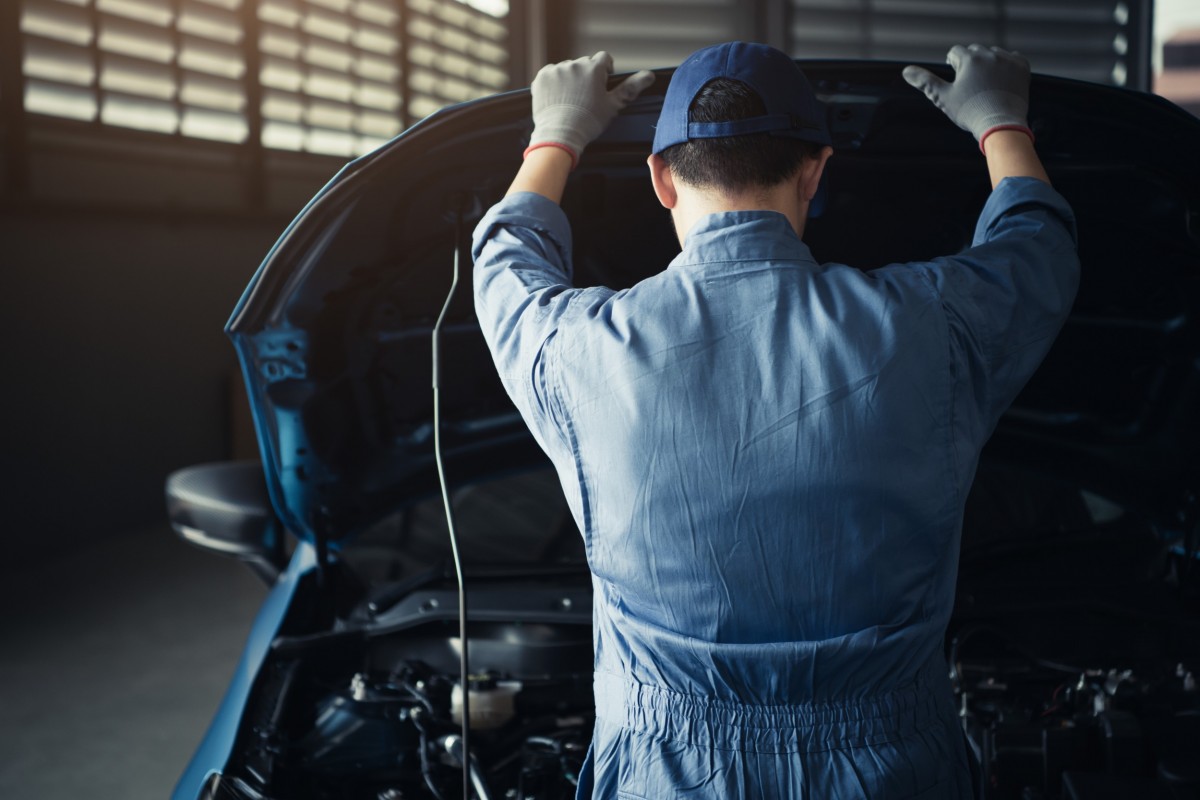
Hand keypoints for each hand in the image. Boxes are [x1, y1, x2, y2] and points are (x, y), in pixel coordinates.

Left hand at [527, 52, 654, 167]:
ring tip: (570, 100)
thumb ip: (631, 88)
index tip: (601, 84)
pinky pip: (551, 75)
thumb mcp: (613, 106)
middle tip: (584, 98)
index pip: (604, 58)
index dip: (605, 71)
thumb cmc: (589, 122)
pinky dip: (554, 84)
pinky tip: (557, 99)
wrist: (560, 135)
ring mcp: (556, 70)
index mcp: (594, 68)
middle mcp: (575, 64)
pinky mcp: (542, 77)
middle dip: (586, 76)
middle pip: (584, 64)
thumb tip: (649, 75)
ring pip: (567, 69)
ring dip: (570, 79)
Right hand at [903, 44, 1031, 151]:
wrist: (1001, 125)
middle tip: (970, 83)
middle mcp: (990, 54)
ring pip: (993, 54)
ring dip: (988, 63)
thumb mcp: (943, 98)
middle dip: (970, 63)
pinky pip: (1013, 58)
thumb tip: (906, 71)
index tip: (955, 75)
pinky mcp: (1022, 67)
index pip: (955, 52)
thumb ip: (925, 82)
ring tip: (986, 84)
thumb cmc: (969, 112)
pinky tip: (1001, 80)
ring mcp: (1007, 59)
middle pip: (975, 51)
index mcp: (969, 59)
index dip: (953, 64)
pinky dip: (1007, 65)